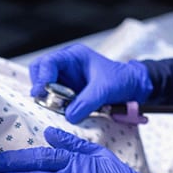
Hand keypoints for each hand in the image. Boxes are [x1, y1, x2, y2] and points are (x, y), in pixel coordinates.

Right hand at [28, 43, 152, 122]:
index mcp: (74, 56)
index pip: (49, 62)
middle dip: (40, 87)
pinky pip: (54, 98)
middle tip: (44, 102)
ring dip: (46, 98)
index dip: (41, 77)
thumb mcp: (105, 89)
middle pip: (40, 72)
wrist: (132, 87)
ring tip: (56, 109)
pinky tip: (62, 112)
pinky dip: (54, 106)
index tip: (40, 93)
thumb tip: (69, 116)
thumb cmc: (121, 80)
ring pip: (45, 87)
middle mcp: (66, 66)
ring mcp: (66, 79)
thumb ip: (87, 102)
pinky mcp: (68, 93)